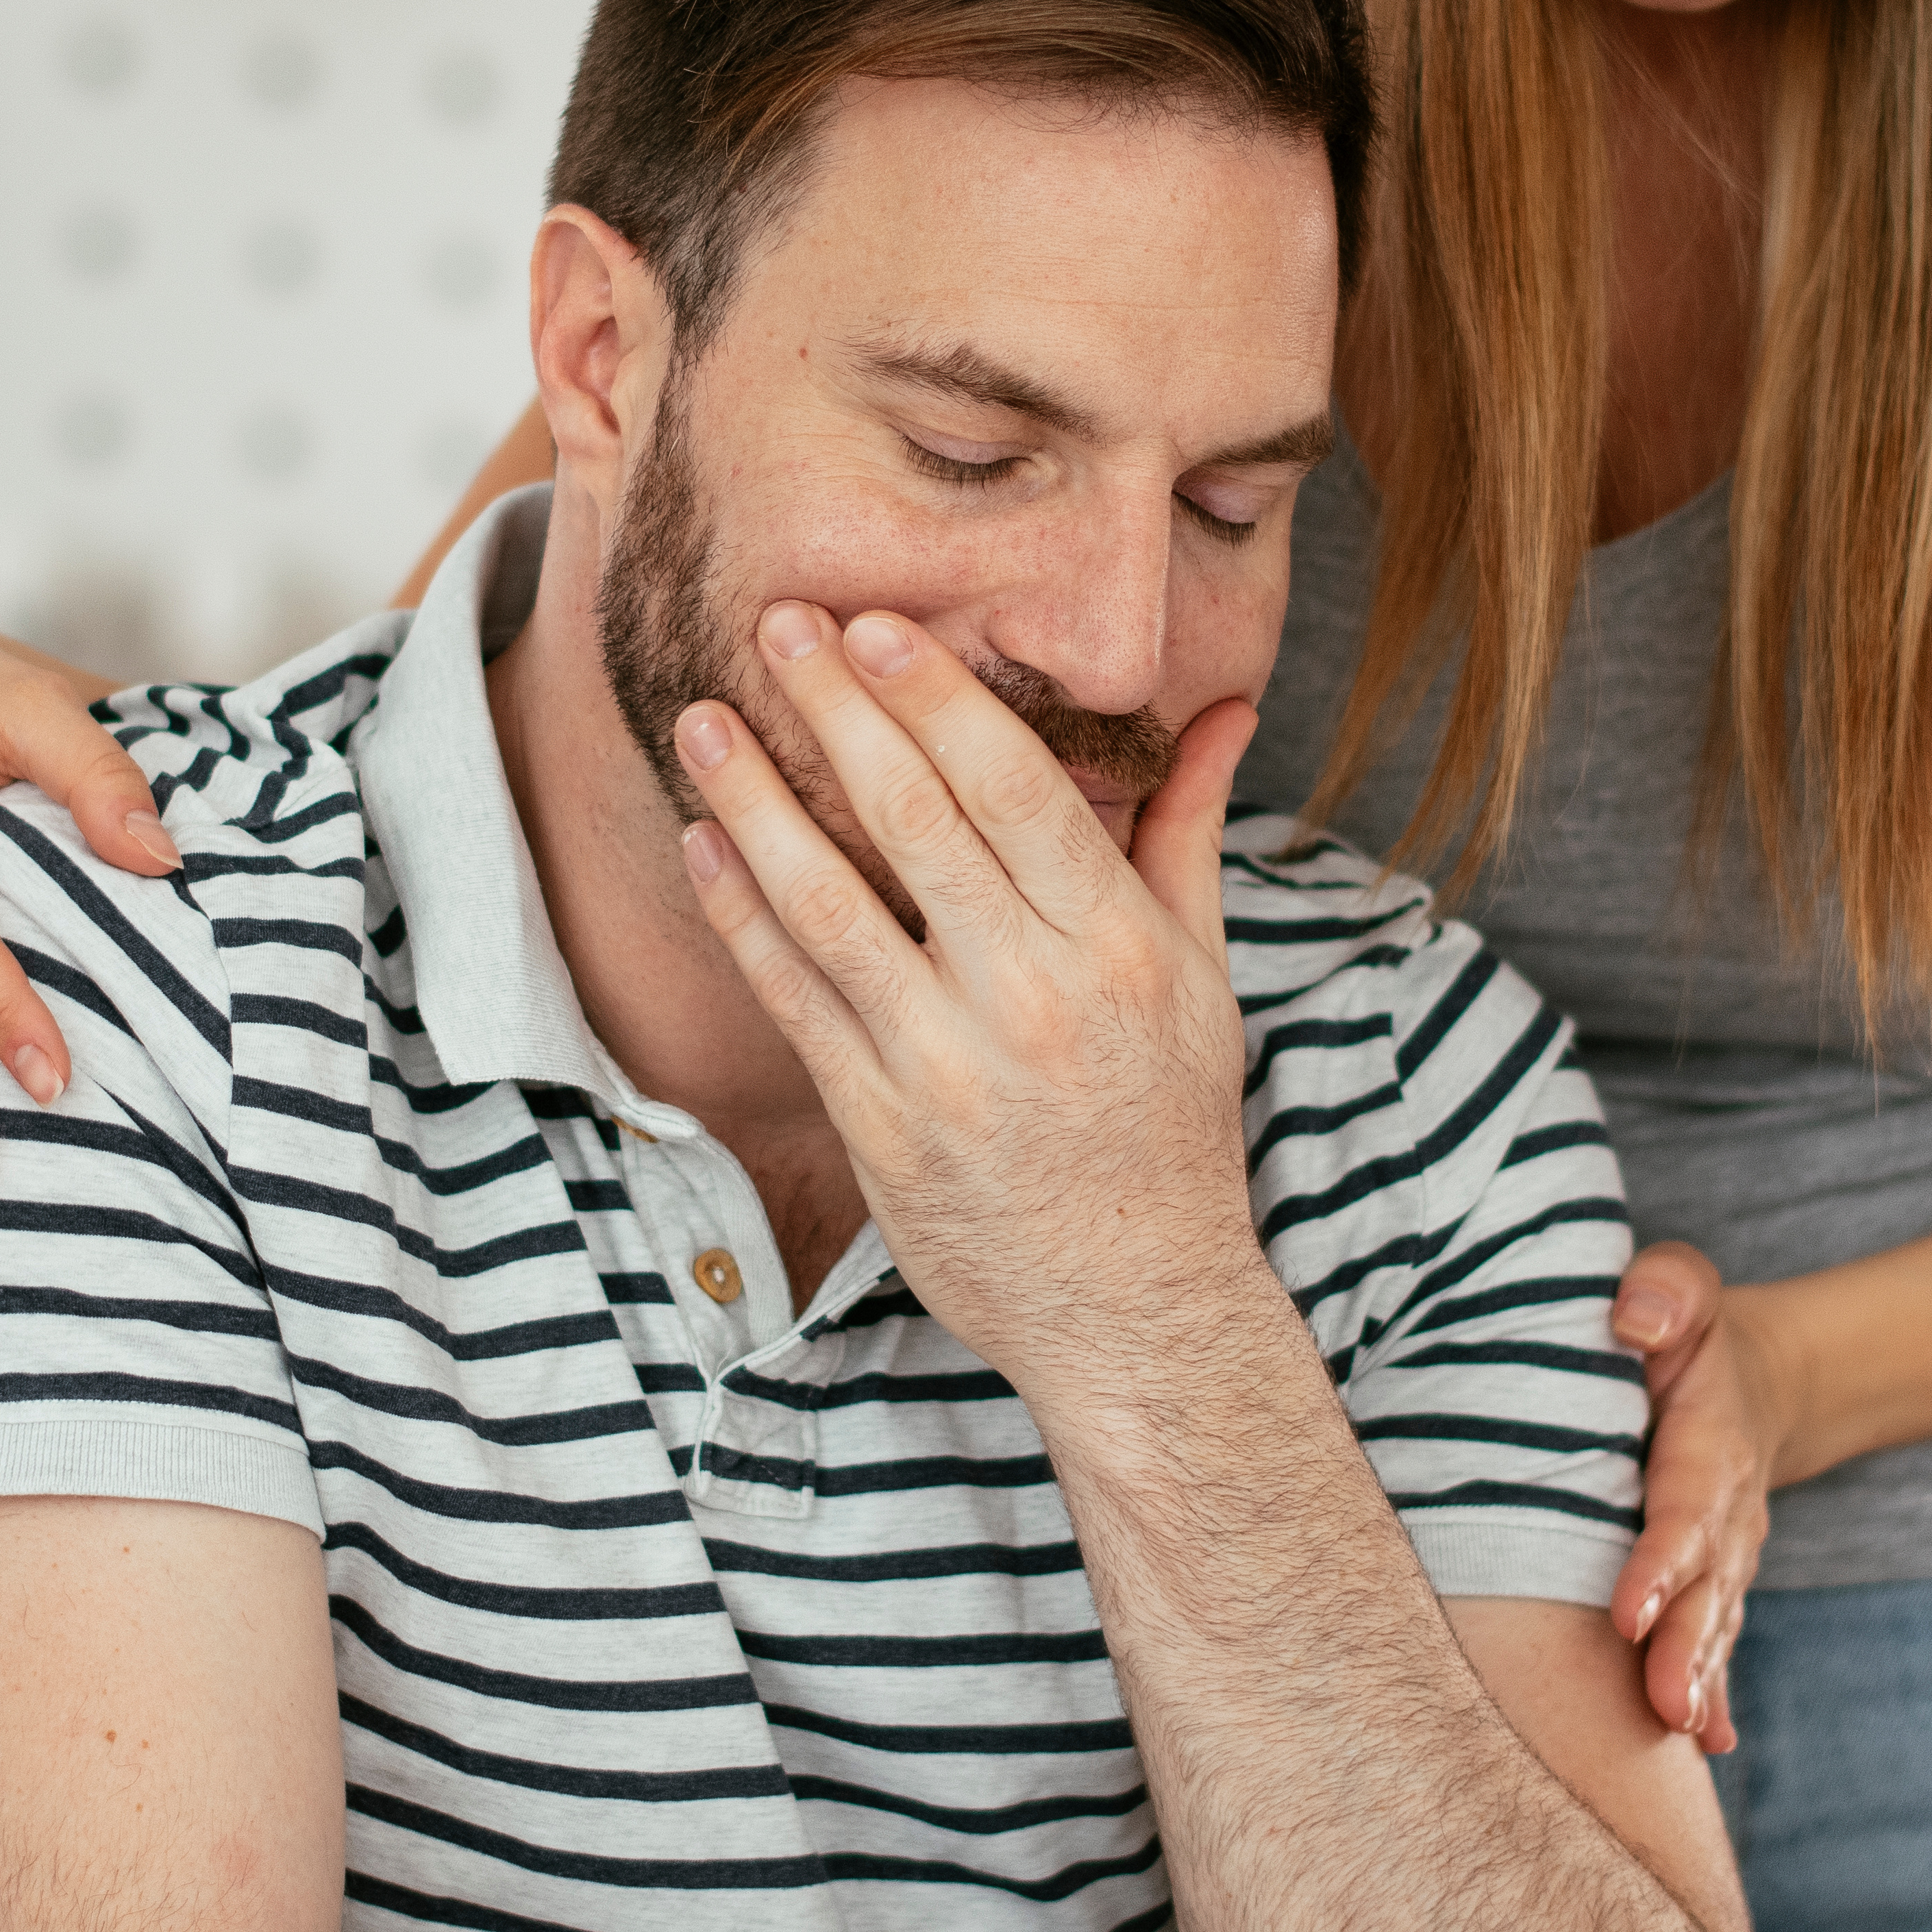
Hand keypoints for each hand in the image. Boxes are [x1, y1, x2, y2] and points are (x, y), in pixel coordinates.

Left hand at [669, 603, 1262, 1407]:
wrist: (1135, 1310)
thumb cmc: (1168, 1131)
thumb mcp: (1203, 979)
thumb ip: (1190, 835)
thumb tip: (1227, 712)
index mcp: (1121, 949)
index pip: (1017, 790)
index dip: (937, 698)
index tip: (875, 624)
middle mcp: (1035, 999)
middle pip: (918, 822)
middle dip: (839, 711)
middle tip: (778, 622)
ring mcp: (948, 1067)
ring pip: (832, 904)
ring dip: (757, 801)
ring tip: (703, 719)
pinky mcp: (880, 1128)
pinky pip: (794, 998)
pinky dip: (742, 914)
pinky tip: (705, 843)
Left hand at [1603, 1246, 1786, 1755]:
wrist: (1747, 1379)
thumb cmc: (1684, 1330)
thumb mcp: (1684, 1287)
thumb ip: (1668, 1290)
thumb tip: (1634, 1320)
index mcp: (1708, 1444)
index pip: (1684, 1507)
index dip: (1662, 1561)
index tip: (1631, 1611)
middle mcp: (1724, 1511)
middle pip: (1707, 1587)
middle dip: (1686, 1647)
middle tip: (1666, 1706)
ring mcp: (1723, 1555)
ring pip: (1713, 1623)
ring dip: (1697, 1679)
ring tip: (1681, 1729)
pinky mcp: (1710, 1583)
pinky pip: (1713, 1642)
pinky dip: (1713, 1692)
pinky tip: (1708, 1744)